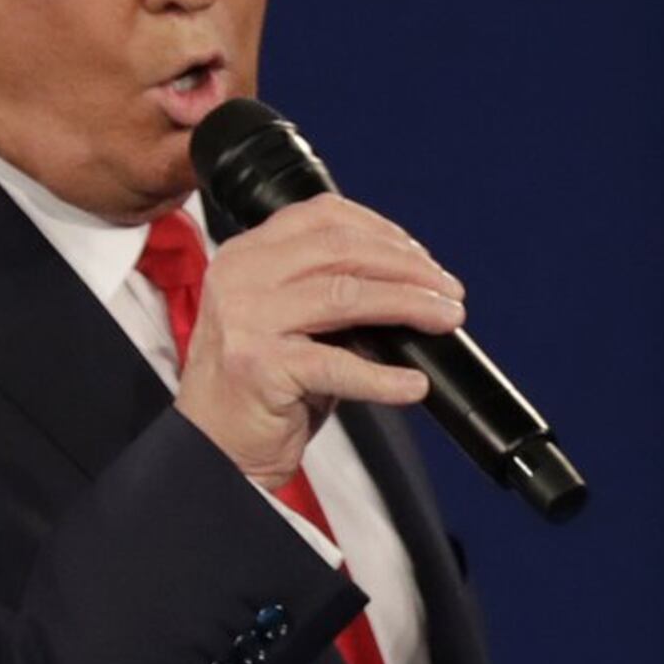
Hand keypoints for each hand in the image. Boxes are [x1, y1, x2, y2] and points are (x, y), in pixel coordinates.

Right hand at [170, 194, 464, 487]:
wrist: (213, 447)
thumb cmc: (261, 385)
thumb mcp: (290, 320)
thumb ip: (333, 291)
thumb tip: (415, 285)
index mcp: (247, 254)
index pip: (323, 216)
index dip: (384, 231)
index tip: (424, 258)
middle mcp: (241, 276)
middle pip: (343, 250)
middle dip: (410, 268)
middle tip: (450, 292)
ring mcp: (246, 320)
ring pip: (347, 295)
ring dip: (409, 304)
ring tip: (447, 320)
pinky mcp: (259, 367)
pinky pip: (338, 365)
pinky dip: (383, 376)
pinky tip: (413, 384)